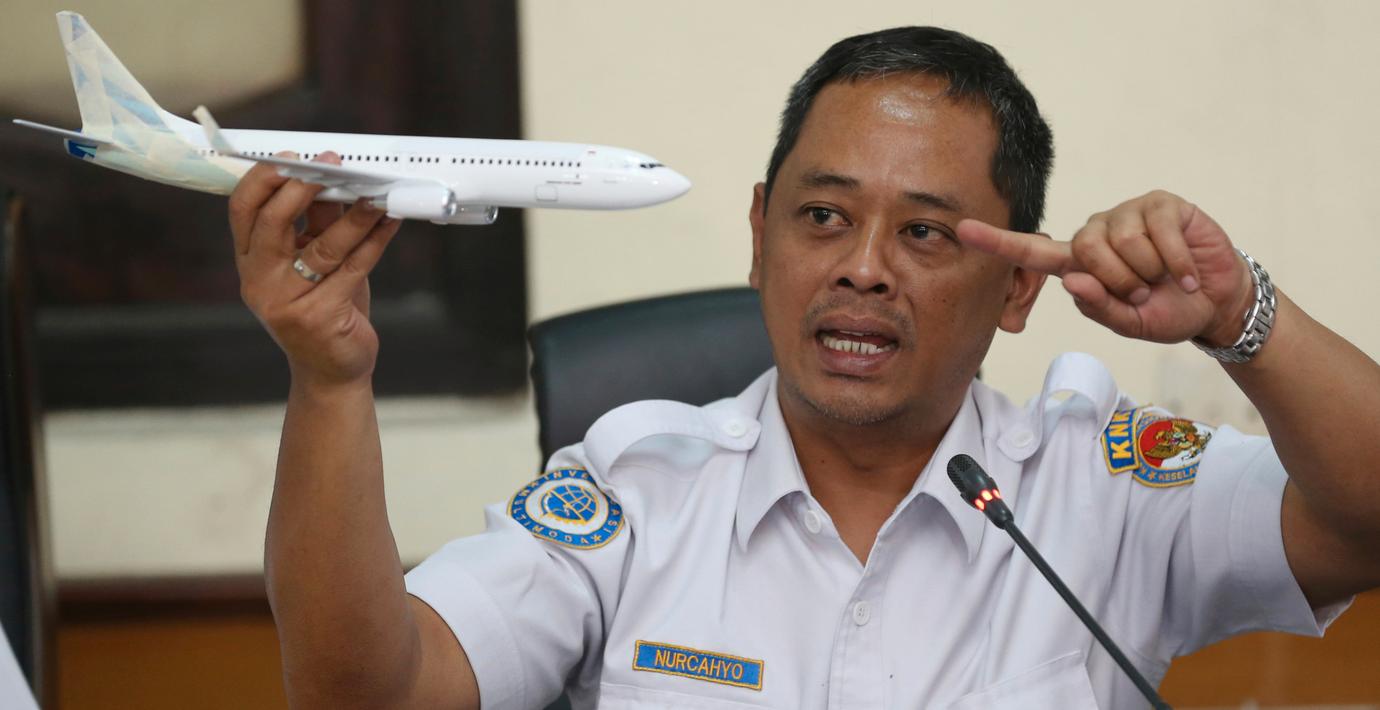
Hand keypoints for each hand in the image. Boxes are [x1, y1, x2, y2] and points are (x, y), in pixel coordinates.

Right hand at [228, 152, 402, 387]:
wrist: (332, 372)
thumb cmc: (323, 308)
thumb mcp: (311, 264)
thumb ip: (316, 225)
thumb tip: (334, 178)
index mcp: (250, 262)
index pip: (242, 210)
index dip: (263, 179)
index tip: (290, 156)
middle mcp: (260, 281)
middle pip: (273, 222)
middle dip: (302, 187)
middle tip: (331, 164)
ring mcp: (287, 302)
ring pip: (323, 246)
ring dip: (354, 215)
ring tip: (377, 193)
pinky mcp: (320, 317)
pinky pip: (353, 268)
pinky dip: (375, 241)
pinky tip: (391, 221)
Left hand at [957, 190, 1252, 345]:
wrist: (1216, 303)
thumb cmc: (1167, 311)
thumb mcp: (1131, 323)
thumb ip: (1099, 307)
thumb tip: (1073, 280)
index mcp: (1079, 264)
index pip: (1032, 252)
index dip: (997, 242)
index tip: (962, 230)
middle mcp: (1097, 233)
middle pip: (1085, 251)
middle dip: (1119, 283)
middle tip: (1144, 293)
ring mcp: (1128, 214)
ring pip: (1122, 243)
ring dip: (1149, 273)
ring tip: (1164, 280)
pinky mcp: (1160, 204)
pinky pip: (1158, 233)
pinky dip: (1176, 263)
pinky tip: (1186, 273)